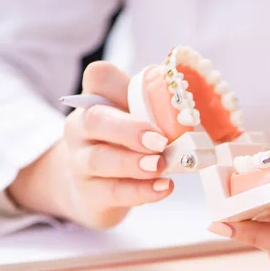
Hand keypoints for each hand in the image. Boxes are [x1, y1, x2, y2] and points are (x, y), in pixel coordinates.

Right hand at [9, 61, 173, 227]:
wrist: (96, 188)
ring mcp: (80, 162)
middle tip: (160, 141)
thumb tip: (189, 111)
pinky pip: (113, 192)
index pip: (99, 78)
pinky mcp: (90, 193)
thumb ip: (154, 111)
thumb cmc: (123, 144)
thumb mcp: (134, 120)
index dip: (119, 84)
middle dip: (130, 130)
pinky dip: (141, 191)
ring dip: (134, 163)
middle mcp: (81, 127)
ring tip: (160, 166)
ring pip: (100, 159)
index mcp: (96, 100)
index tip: (150, 96)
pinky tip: (163, 187)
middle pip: (96, 120)